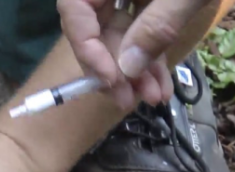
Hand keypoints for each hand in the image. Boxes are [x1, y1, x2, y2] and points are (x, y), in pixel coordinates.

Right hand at [56, 0, 211, 108]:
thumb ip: (157, 25)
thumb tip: (127, 70)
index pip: (74, 8)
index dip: (85, 45)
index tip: (109, 78)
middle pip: (93, 25)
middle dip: (113, 66)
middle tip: (127, 98)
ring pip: (118, 34)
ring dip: (133, 70)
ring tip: (152, 97)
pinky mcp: (147, 1)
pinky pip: (139, 31)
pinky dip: (149, 57)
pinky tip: (159, 84)